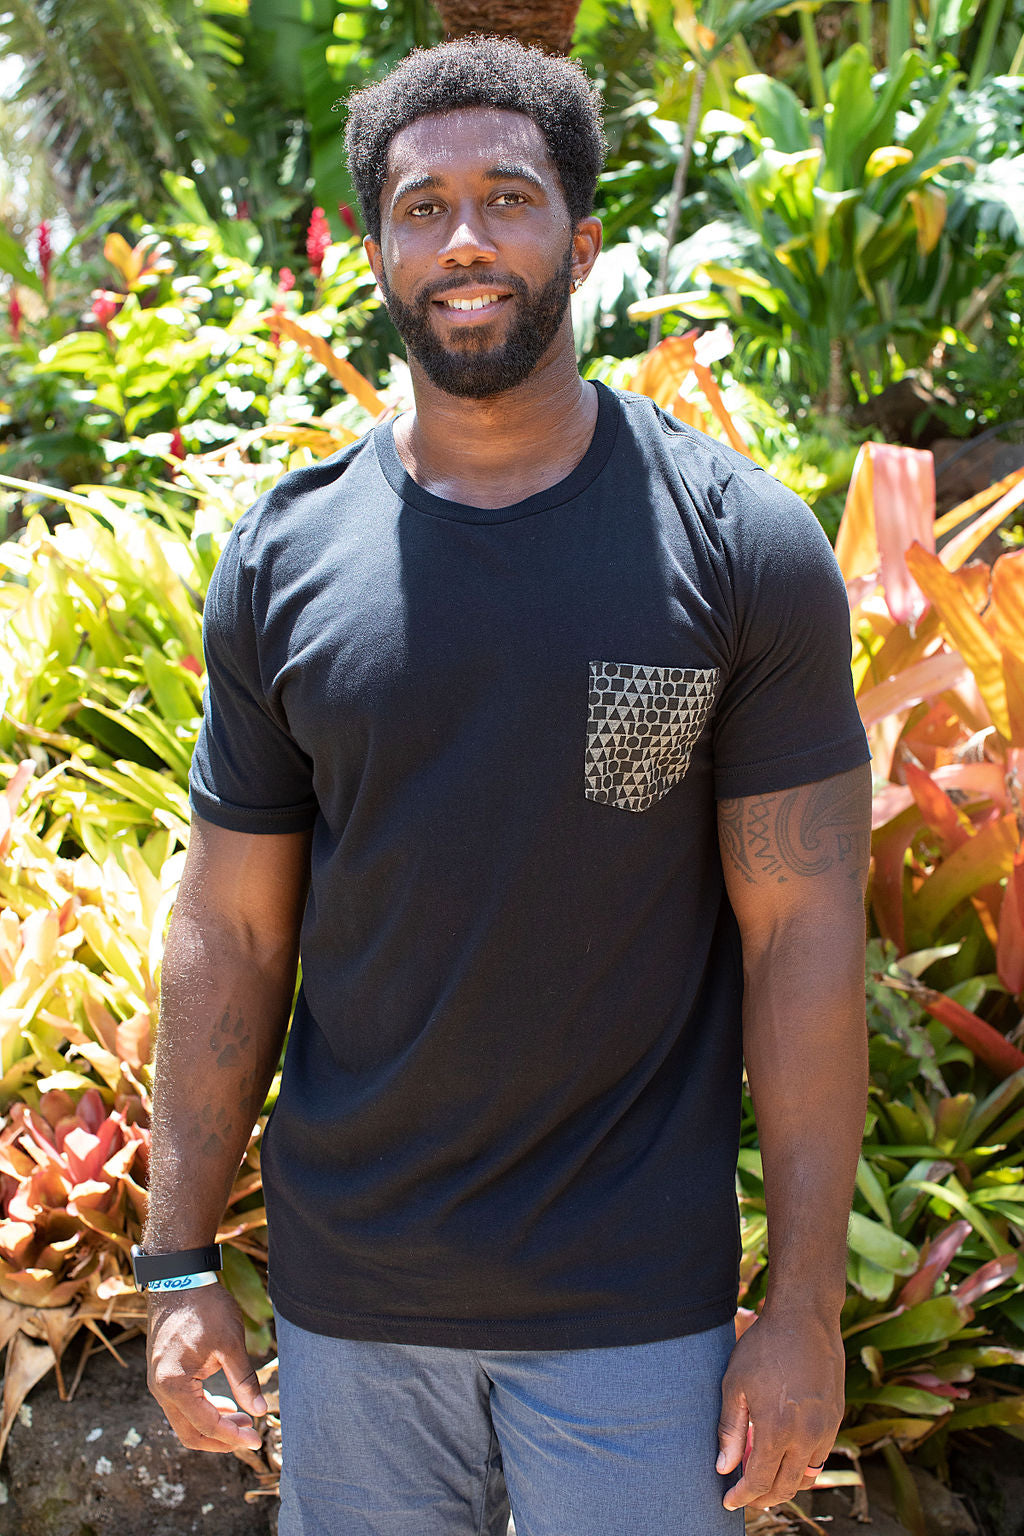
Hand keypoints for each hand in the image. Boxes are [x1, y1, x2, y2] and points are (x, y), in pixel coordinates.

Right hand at [147, 1282, 268, 1453]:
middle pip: (190, 1433)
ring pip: (184, 1421)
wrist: (177, 1279)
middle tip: (252, 1434)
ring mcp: (158, 1383)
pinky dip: (203, 1410)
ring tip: (243, 1419)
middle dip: (222, 1439)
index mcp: (174, 1384)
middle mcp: (160, 1389)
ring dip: (213, 1425)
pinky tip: (225, 1404)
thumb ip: (244, 1380)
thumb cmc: (204, 1307)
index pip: (206, 1425)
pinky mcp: (163, 1374)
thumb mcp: (230, 1343)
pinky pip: (181, 1405)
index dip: (233, 1437)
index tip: (257, 1439)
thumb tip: (261, 1411)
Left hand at [716, 1308, 843, 1511]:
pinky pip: (820, 1455)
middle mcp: (807, 1436)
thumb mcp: (735, 1385)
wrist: (804, 1317)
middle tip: (745, 1496)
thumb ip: (730, 1430)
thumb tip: (723, 1467)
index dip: (743, 1496)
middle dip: (764, 1498)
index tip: (728, 1501)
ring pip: (807, 1475)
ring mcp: (826, 1428)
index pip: (760, 1481)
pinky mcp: (837, 1417)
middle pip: (786, 1486)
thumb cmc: (763, 1347)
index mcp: (778, 1430)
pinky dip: (802, 1464)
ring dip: (786, 1483)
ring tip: (764, 1477)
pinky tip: (785, 1452)